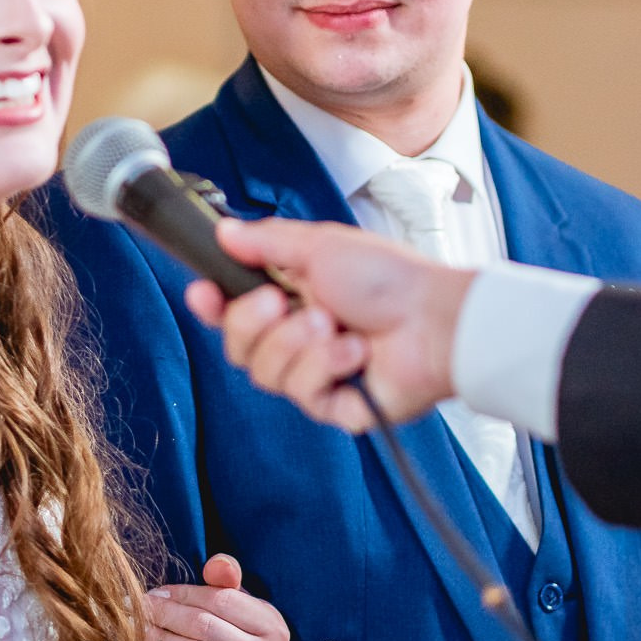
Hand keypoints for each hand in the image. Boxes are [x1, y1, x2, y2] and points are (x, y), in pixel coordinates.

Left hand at [147, 554, 288, 640]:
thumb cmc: (239, 639)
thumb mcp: (242, 609)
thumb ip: (228, 582)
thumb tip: (216, 563)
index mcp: (272, 626)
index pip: (221, 599)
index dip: (183, 593)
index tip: (156, 592)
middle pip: (205, 626)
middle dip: (165, 614)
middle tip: (137, 608)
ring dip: (161, 640)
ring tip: (141, 630)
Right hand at [184, 217, 471, 430]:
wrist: (436, 318)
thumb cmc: (389, 277)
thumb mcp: (321, 245)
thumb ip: (266, 242)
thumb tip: (224, 233)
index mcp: (291, 297)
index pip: (233, 311)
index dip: (212, 306)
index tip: (203, 292)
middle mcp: (299, 337)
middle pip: (239, 348)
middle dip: (254, 323)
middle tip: (282, 302)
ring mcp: (317, 374)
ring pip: (266, 375)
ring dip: (296, 345)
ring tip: (333, 326)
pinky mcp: (337, 406)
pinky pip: (303, 396)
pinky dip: (326, 368)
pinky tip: (355, 352)